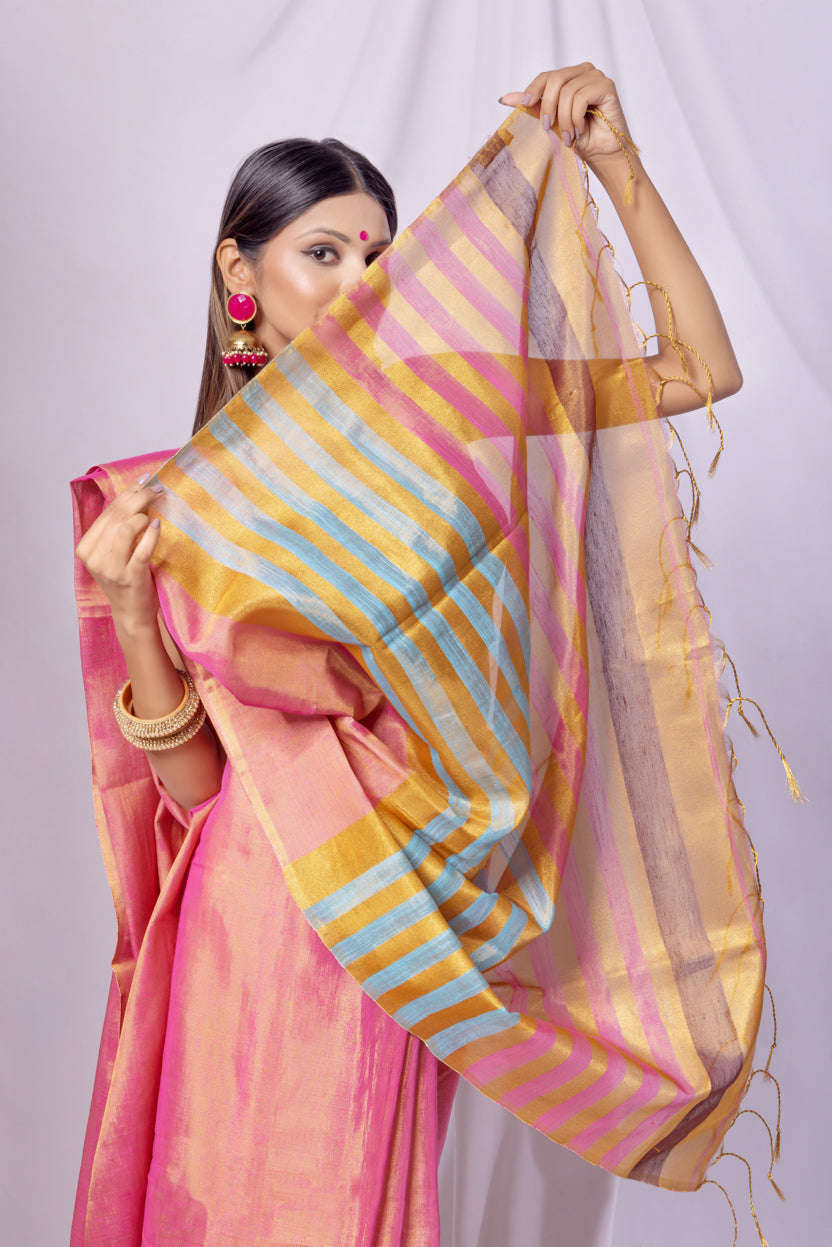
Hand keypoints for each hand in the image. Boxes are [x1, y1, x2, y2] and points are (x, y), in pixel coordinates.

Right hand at [75, 475, 162, 633]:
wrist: (132, 614)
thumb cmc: (126, 579)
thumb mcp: (113, 553)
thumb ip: (117, 528)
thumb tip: (136, 492)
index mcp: (86, 549)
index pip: (107, 513)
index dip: (127, 493)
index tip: (144, 480)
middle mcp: (94, 559)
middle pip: (116, 517)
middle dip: (138, 498)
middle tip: (156, 489)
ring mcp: (111, 569)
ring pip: (125, 529)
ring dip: (142, 515)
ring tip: (154, 513)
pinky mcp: (131, 577)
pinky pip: (142, 549)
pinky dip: (151, 534)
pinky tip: (157, 526)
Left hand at [499, 64, 632, 163]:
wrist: (601, 155)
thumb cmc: (578, 138)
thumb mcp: (550, 121)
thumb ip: (533, 106)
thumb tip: (504, 98)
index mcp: (569, 77)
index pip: (547, 75)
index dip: (534, 88)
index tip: (527, 104)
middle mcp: (583, 72)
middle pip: (556, 79)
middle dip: (548, 106)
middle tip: (548, 128)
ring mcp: (596, 77)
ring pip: (568, 91)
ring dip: (564, 120)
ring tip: (568, 137)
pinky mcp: (607, 86)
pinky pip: (581, 97)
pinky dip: (576, 118)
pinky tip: (580, 131)